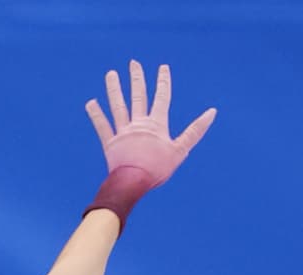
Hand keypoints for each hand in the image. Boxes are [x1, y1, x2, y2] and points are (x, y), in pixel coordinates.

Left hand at [85, 60, 215, 187]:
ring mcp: (123, 132)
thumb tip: (212, 112)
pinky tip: (90, 103)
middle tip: (133, 63)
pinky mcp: (110, 143)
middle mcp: (138, 124)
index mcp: (156, 124)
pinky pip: (102, 126)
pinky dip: (96, 114)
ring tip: (110, 74)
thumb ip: (195, 130)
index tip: (163, 67)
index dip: (163, 81)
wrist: (133, 183)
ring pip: (118, 106)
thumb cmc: (158, 169)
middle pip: (138, 96)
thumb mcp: (180, 150)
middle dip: (137, 79)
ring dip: (114, 89)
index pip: (161, 97)